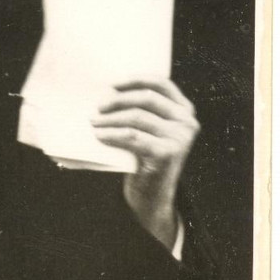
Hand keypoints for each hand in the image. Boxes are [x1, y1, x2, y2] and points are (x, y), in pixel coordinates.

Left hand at [91, 78, 199, 249]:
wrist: (152, 199)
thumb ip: (143, 114)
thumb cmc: (145, 162)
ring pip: (137, 117)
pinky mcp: (166, 153)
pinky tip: (98, 136)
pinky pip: (132, 137)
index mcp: (185, 111)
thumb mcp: (149, 133)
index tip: (112, 84)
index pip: (162, 84)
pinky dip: (112, 134)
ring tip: (93, 122)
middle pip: (147, 99)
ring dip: (110, 119)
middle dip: (118, 100)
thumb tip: (108, 93)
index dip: (136, 80)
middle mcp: (187, 122)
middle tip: (97, 107)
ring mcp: (179, 138)